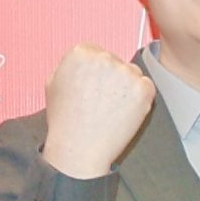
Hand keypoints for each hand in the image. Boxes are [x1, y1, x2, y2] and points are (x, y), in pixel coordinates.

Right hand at [41, 42, 158, 179]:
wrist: (79, 148)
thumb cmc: (65, 122)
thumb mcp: (53, 84)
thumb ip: (69, 66)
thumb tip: (83, 62)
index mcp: (81, 52)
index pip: (96, 52)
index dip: (96, 72)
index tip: (94, 86)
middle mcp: (104, 58)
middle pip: (116, 61)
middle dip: (112, 79)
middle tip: (102, 102)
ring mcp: (126, 72)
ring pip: (133, 73)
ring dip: (127, 88)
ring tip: (111, 110)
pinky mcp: (143, 89)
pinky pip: (147, 87)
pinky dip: (140, 99)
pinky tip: (124, 113)